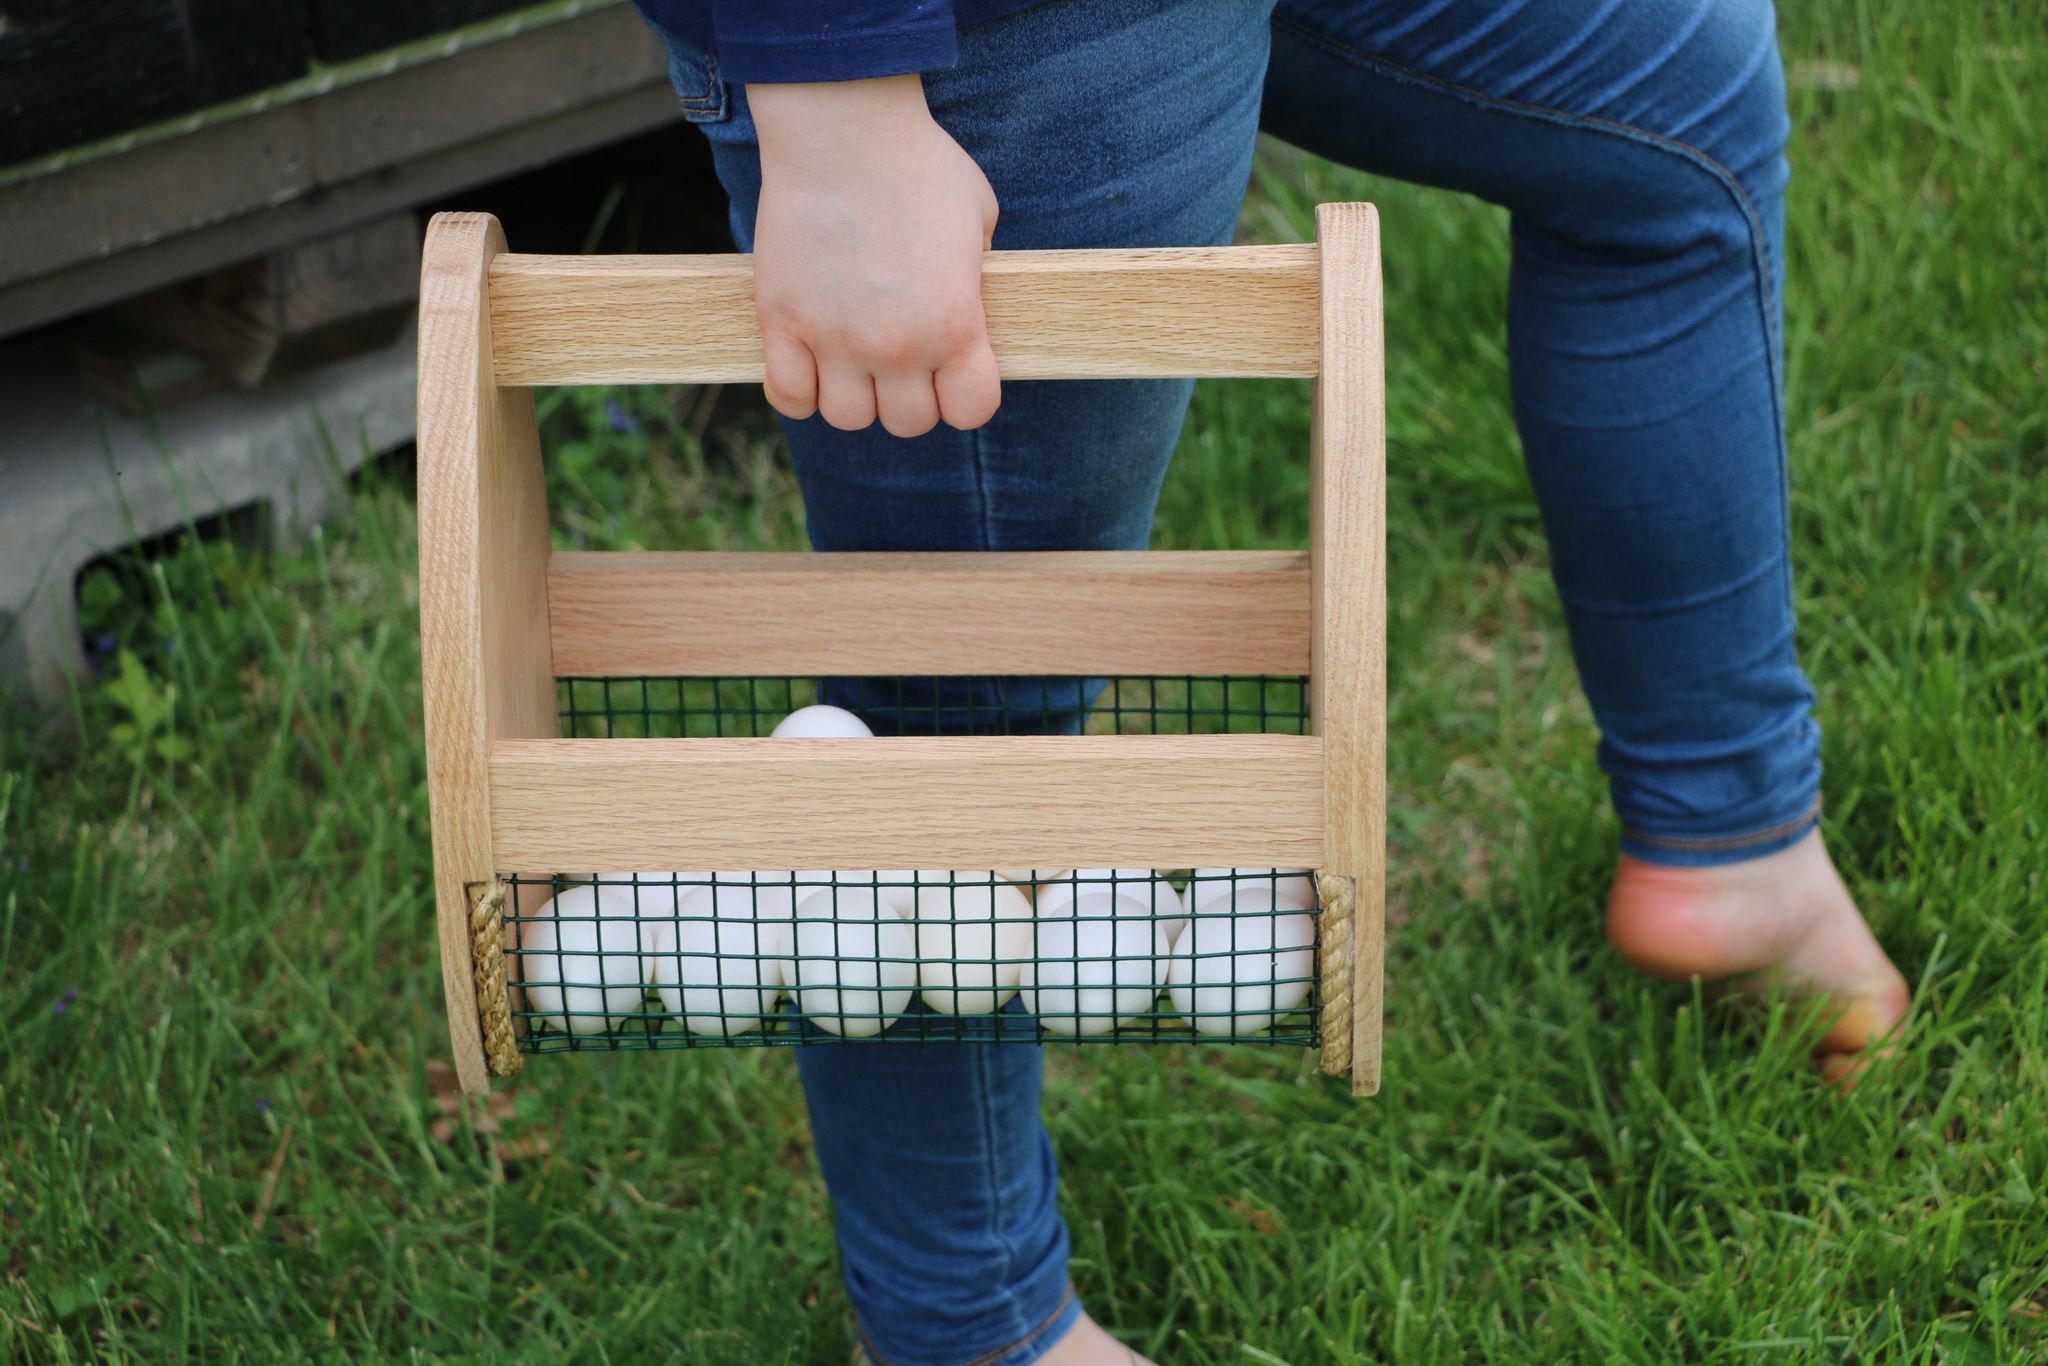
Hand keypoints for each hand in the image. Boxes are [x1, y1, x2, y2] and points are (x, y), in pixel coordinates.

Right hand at [748, 76, 1000, 435]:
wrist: (841, 127)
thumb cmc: (917, 163)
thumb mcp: (979, 221)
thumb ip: (975, 282)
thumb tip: (966, 311)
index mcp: (954, 326)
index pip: (970, 411)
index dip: (964, 394)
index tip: (953, 371)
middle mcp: (897, 346)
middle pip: (907, 423)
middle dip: (909, 395)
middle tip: (899, 356)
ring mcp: (834, 338)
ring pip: (847, 418)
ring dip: (854, 395)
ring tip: (852, 357)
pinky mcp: (781, 322)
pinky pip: (787, 396)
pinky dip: (800, 391)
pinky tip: (810, 361)